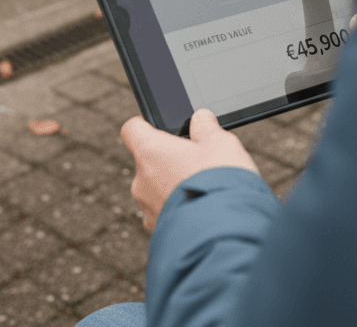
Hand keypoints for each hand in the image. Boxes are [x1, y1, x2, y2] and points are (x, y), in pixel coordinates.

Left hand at [121, 109, 259, 230]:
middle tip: (197, 163)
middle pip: (148, 162)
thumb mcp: (221, 143)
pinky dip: (179, 211)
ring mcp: (147, 210)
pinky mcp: (158, 234)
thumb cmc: (220, 184)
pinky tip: (202, 212)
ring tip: (204, 191)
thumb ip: (206, 128)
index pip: (132, 129)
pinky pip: (165, 214)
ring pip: (156, 190)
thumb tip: (200, 119)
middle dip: (169, 161)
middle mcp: (141, 181)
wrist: (224, 237)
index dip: (146, 126)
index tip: (162, 129)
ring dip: (174, 188)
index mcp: (150, 151)